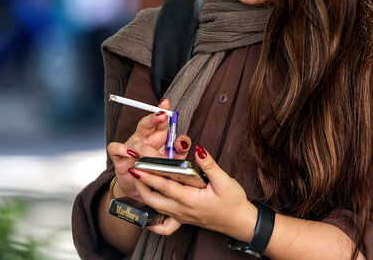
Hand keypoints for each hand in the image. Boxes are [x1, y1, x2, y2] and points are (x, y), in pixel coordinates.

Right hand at [106, 99, 191, 201]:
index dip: (164, 111)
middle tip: (162, 115)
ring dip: (145, 148)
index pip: (161, 121)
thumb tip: (182, 140)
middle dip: (154, 118)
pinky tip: (130, 153)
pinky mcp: (119, 157)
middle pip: (146, 123)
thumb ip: (180, 150)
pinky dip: (121, 149)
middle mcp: (143, 138)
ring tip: (154, 156)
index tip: (166, 103)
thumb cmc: (158, 170)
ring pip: (135, 140)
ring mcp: (130, 146)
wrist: (142, 188)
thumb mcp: (174, 160)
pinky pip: (115, 148)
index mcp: (157, 136)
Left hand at [132, 145, 256, 240]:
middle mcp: (182, 210)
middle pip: (153, 199)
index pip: (165, 187)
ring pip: (155, 208)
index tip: (138, 166)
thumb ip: (209, 165)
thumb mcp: (225, 181)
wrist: (239, 222)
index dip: (149, 176)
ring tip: (137, 178)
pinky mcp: (182, 219)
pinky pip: (163, 224)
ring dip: (144, 194)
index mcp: (191, 200)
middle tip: (133, 167)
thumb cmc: (233, 202)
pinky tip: (148, 211)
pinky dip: (153, 220)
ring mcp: (181, 216)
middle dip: (141, 183)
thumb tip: (199, 149)